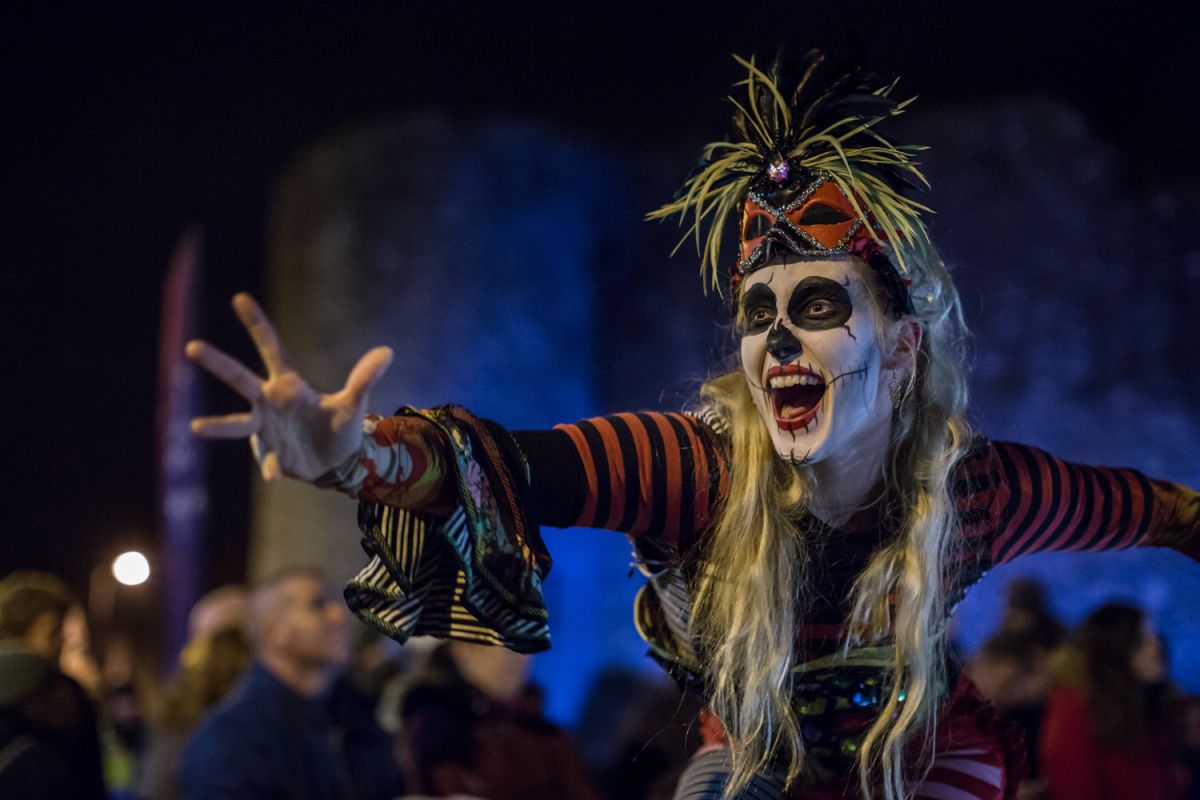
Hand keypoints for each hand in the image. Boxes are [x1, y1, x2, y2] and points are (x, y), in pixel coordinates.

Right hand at [186, 293, 392, 481]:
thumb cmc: (340, 427)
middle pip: (240, 378)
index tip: (239, 298)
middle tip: (191, 346)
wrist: (337, 463)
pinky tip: (275, 476)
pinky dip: (272, 468)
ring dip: (218, 425)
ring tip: (195, 426)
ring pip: (237, 423)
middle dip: (218, 363)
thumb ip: (364, 379)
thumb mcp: (354, 403)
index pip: (271, 347)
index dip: (256, 324)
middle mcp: (270, 403)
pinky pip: (269, 461)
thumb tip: (388, 351)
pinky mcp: (271, 456)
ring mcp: (266, 429)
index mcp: (288, 384)